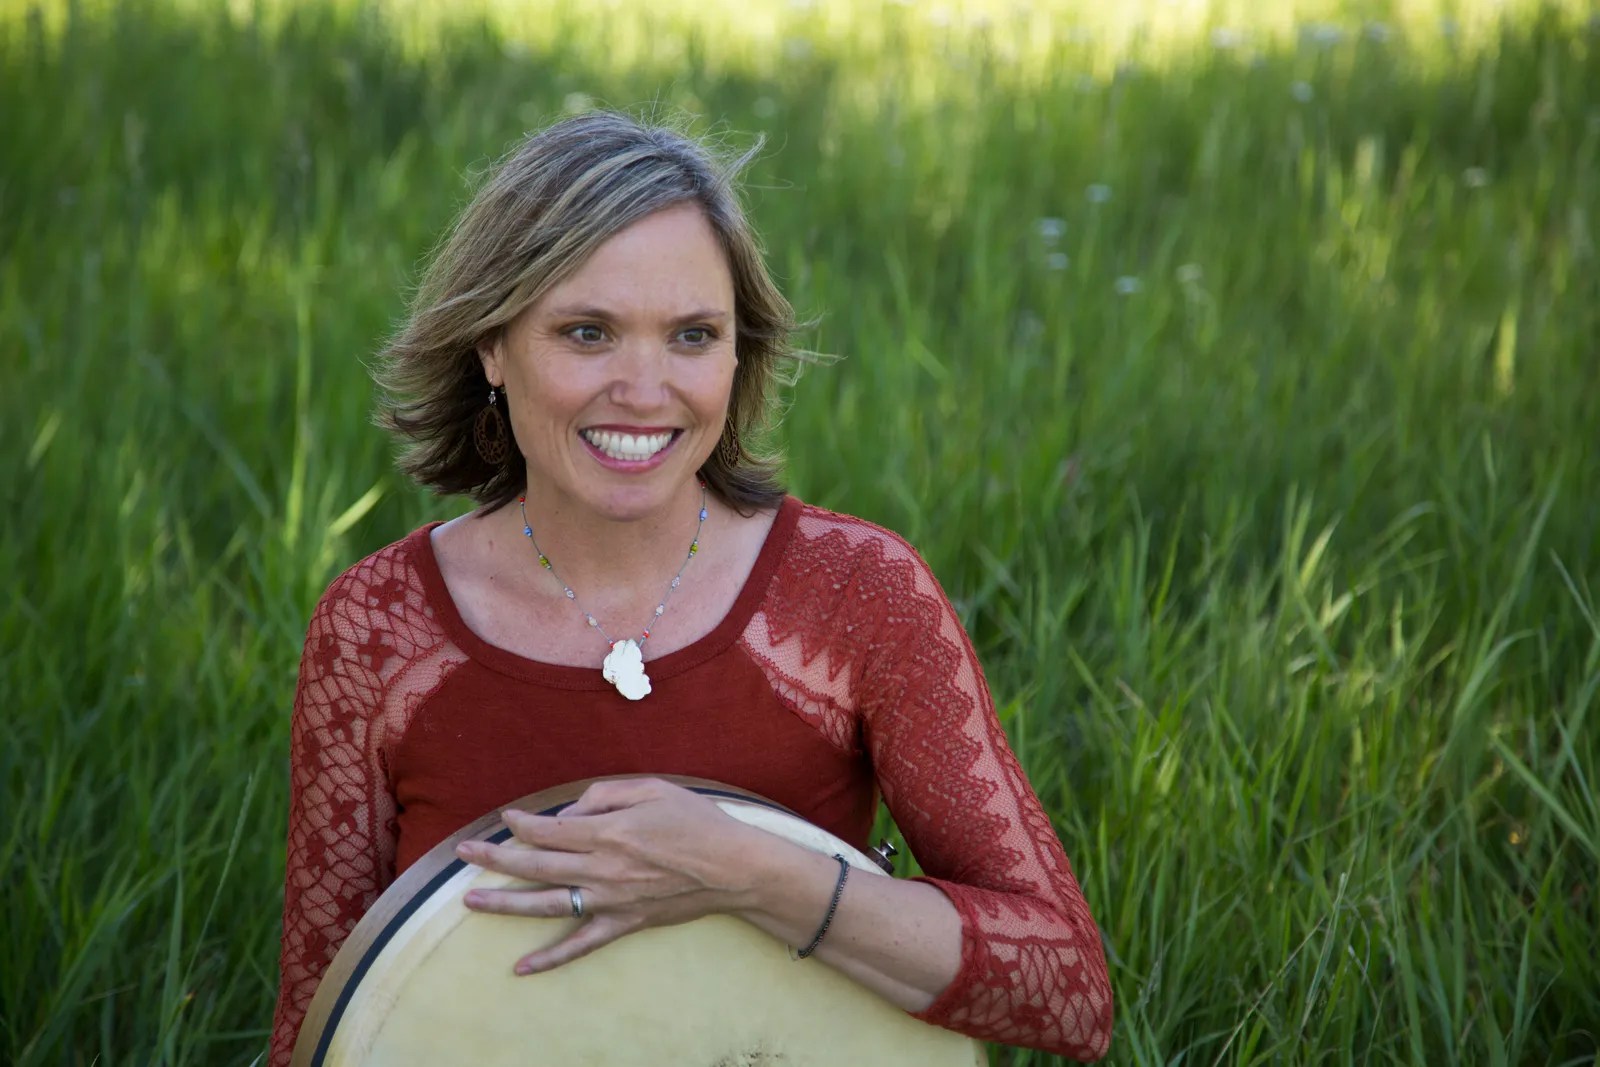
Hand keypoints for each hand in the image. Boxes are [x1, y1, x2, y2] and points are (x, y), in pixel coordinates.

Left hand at [455, 777, 760, 974]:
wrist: (735, 867)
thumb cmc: (697, 822)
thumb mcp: (654, 789)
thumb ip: (606, 794)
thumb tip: (570, 813)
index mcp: (608, 832)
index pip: (549, 830)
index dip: (522, 824)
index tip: (506, 819)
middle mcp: (602, 869)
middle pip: (537, 865)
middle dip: (495, 858)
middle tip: (463, 852)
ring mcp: (610, 901)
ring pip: (547, 904)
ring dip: (506, 903)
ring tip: (470, 900)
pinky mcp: (624, 923)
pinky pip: (581, 945)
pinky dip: (550, 959)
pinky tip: (521, 968)